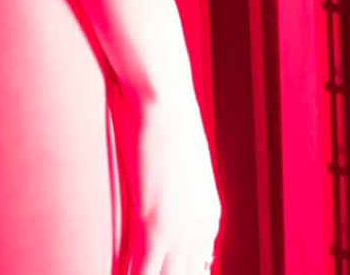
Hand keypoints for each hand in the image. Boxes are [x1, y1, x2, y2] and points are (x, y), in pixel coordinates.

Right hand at [109, 77, 220, 274]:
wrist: (162, 93)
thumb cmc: (163, 114)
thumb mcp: (179, 157)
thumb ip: (177, 184)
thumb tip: (162, 189)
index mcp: (208, 217)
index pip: (197, 267)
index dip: (180, 273)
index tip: (159, 271)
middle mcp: (201, 231)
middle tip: (145, 272)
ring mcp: (180, 233)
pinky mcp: (155, 227)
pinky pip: (142, 273)